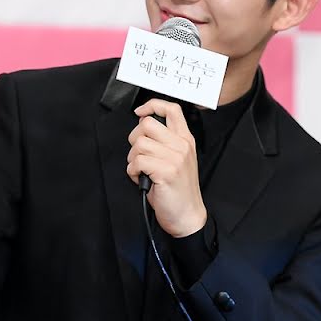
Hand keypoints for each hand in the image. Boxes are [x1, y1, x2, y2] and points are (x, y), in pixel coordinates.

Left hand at [126, 99, 206, 237]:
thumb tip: (142, 125)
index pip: (172, 109)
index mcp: (185, 140)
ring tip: (143, 171)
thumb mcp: (175, 159)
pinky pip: (137, 162)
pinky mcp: (166, 171)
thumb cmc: (176, 189)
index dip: (152, 105)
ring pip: (138, 144)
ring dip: (133, 159)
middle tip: (140, 156)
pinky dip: (133, 172)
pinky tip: (143, 179)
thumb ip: (164, 141)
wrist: (187, 215)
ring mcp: (175, 158)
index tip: (139, 112)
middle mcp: (182, 146)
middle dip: (135, 139)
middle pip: (146, 124)